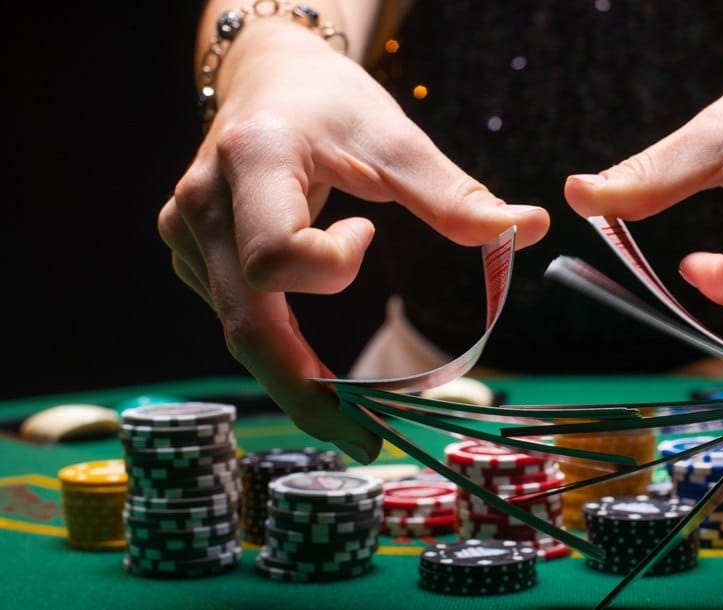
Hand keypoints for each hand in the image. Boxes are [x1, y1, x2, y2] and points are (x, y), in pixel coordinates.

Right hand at [157, 19, 548, 460]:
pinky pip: (237, 315)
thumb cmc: (333, 104)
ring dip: (296, 378)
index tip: (368, 232)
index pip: (274, 255)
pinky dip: (280, 349)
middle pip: (246, 322)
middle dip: (305, 390)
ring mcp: (186, 235)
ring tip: (354, 423)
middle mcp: (202, 205)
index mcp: (251, 162)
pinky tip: (314, 369)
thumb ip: (453, 194)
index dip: (330, 267)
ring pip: (240, 329)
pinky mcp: (191, 256)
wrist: (267, 79)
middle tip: (365, 442)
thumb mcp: (394, 137)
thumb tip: (528, 230)